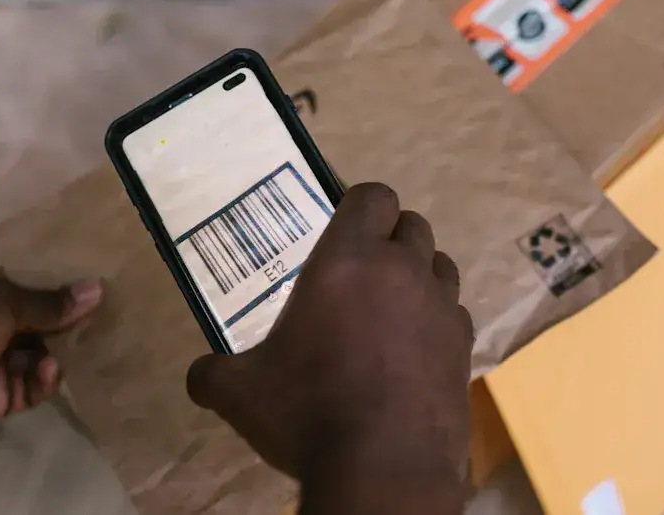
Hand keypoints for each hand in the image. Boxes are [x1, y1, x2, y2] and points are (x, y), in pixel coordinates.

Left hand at [0, 273, 102, 445]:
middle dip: (68, 323)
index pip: (29, 287)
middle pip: (39, 325)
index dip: (59, 287)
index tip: (97, 286)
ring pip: (40, 358)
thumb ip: (50, 303)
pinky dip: (45, 381)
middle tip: (107, 320)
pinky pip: (31, 389)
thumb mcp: (3, 302)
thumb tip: (96, 289)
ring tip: (85, 347)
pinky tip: (52, 370)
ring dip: (61, 353)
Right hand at [186, 184, 473, 509]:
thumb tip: (199, 377)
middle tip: (361, 272)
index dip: (359, 207)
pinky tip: (411, 351)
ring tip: (389, 308)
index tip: (342, 231)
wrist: (384, 468)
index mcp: (348, 259)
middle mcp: (402, 270)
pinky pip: (454, 313)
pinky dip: (436, 320)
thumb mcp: (240, 393)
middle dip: (389, 237)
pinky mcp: (464, 347)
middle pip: (412, 224)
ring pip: (440, 265)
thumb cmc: (307, 412)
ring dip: (418, 274)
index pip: (373, 196)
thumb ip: (214, 374)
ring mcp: (441, 307)